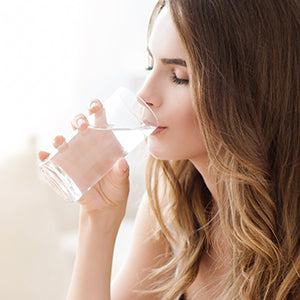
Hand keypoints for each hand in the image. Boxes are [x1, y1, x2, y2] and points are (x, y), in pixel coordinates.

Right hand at [38, 100, 129, 217]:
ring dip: (60, 138)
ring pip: (64, 140)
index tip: (95, 106)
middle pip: (79, 125)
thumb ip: (122, 172)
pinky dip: (46, 157)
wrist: (105, 207)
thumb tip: (122, 164)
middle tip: (82, 126)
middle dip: (78, 120)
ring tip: (60, 140)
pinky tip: (43, 155)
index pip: (99, 120)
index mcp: (105, 142)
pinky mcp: (66, 170)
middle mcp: (89, 145)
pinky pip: (52, 161)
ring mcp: (75, 156)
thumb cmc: (116, 189)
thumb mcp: (122, 180)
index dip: (96, 108)